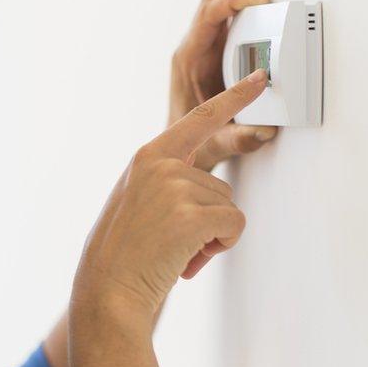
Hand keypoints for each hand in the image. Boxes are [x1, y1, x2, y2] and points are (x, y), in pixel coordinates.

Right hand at [73, 68, 268, 318]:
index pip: (199, 120)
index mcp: (148, 156)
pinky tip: (190, 257)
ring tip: (176, 250)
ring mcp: (175, 186)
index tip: (259, 79)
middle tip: (174, 241)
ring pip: (228, 206)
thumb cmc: (123, 251)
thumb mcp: (137, 199)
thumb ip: (164, 180)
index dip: (234, 98)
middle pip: (220, 185)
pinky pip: (234, 225)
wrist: (108, 287)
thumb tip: (204, 186)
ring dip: (211, 235)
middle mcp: (161, 163)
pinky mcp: (191, 214)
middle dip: (208, 219)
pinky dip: (220, 245)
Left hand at [168, 0, 278, 172]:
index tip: (261, 2)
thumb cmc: (192, 144)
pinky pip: (221, 10)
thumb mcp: (217, 144)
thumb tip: (265, 131)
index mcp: (188, 59)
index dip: (234, 3)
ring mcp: (200, 46)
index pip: (209, 17)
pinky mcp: (211, 49)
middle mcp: (191, 46)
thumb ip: (239, 139)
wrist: (178, 150)